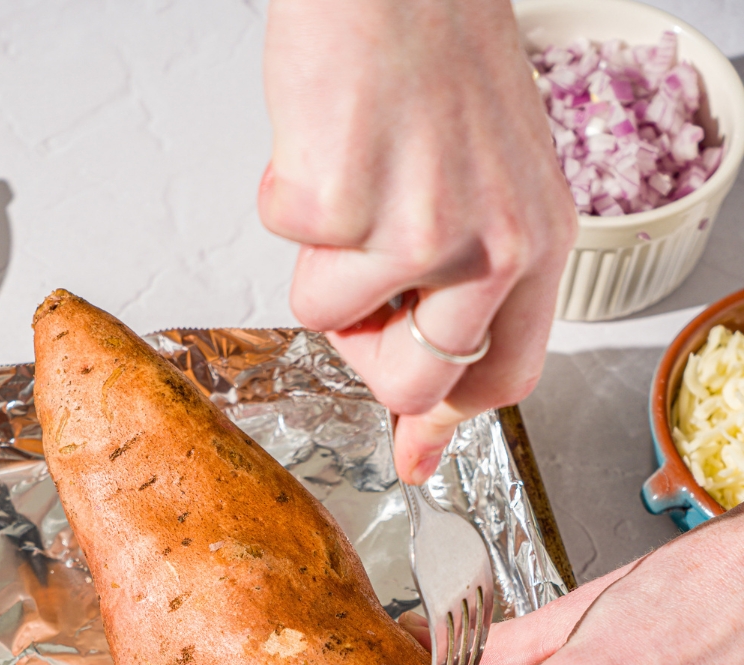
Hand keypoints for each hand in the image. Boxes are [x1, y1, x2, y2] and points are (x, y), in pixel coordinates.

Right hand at [259, 0, 575, 481]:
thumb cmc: (436, 54)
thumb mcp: (491, 182)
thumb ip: (467, 293)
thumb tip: (419, 426)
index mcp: (538, 242)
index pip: (503, 378)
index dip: (447, 422)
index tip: (414, 452)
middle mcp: (493, 246)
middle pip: (413, 382)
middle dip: (363, 349)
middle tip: (355, 278)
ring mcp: (421, 229)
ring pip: (328, 318)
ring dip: (316, 256)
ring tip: (346, 174)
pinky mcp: (347, 205)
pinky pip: (286, 245)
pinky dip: (285, 194)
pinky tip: (321, 139)